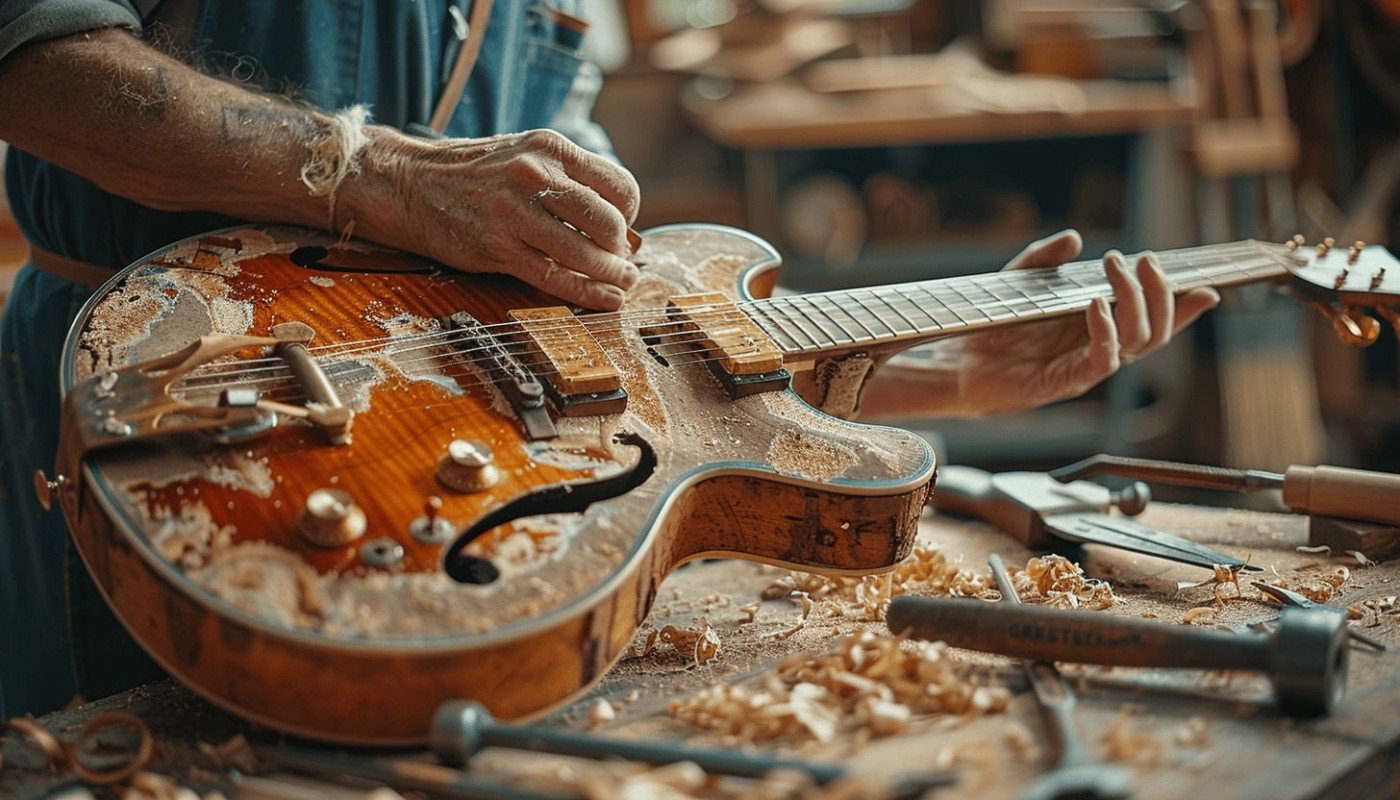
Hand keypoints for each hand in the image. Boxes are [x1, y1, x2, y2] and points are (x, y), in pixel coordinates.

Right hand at [346, 128, 641, 309]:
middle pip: (608, 222)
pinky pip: (555, 277)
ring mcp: (515, 213)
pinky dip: (587, 293)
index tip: (620, 230)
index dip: (629, 214)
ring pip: (586, 253)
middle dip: (620, 250)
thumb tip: (613, 219)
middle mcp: (536, 175)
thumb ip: (566, 179)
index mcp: (550, 148)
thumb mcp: (524, 155)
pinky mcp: (497, 248)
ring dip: (611, 276)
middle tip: (618, 262)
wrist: (408, 183)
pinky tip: (605, 300)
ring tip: (620, 285)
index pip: (619, 185)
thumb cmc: (473, 174)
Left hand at [860, 230, 1219, 418]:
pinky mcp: (1064, 382)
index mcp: (1098, 329)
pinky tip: (1097, 304)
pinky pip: (1101, 360)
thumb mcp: (1018, 283)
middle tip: (1143, 259)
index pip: (1153, 321)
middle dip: (1161, 292)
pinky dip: (1106, 330)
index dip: (1183, 308)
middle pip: (1157, 330)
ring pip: (1138, 342)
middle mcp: (1099, 350)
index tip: (1206, 287)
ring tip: (1119, 268)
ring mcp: (1084, 368)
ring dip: (1136, 300)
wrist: (958, 365)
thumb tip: (1075, 238)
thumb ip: (1044, 260)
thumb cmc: (993, 329)